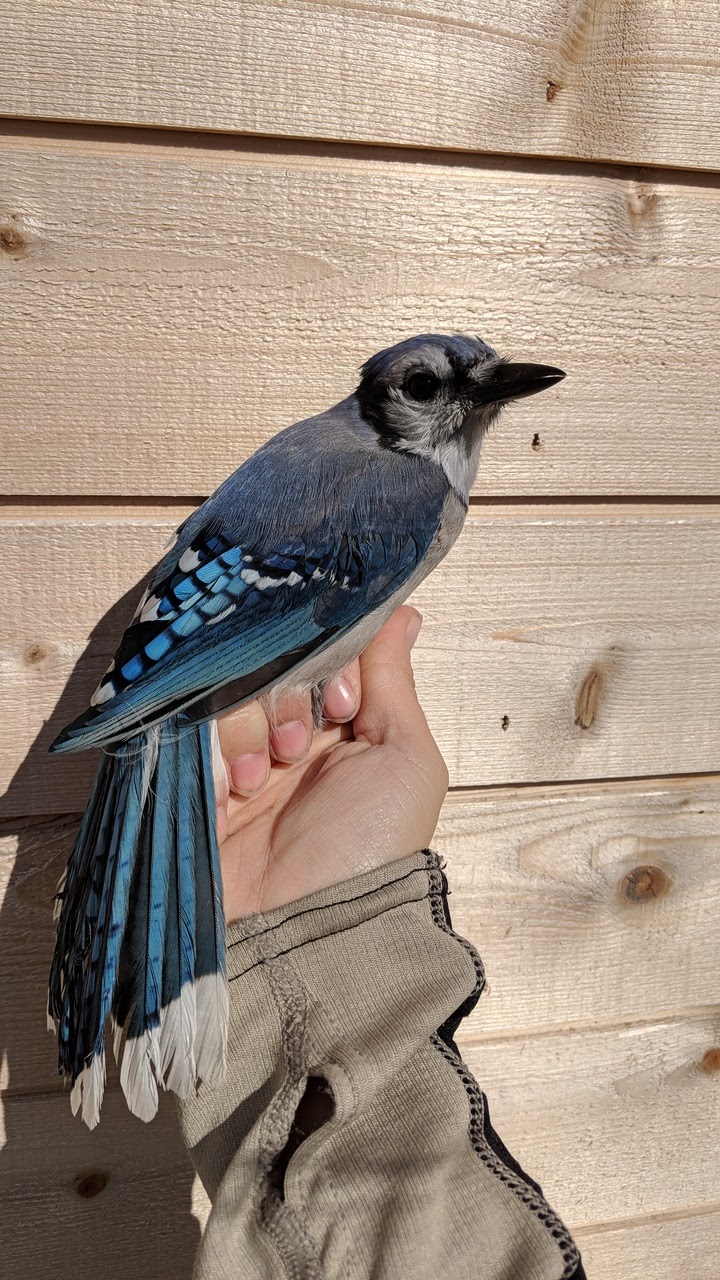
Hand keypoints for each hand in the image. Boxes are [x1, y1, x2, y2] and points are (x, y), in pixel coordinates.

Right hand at [216, 606, 448, 920]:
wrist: (309, 930)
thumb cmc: (373, 850)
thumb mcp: (406, 760)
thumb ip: (393, 680)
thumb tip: (402, 610)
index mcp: (344, 728)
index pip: (323, 653)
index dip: (330, 664)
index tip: (343, 704)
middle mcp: (290, 737)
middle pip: (272, 666)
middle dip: (286, 698)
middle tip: (297, 748)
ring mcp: (241, 759)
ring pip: (229, 692)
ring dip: (249, 729)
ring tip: (262, 779)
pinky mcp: (196, 782)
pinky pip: (190, 730)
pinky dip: (215, 753)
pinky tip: (235, 789)